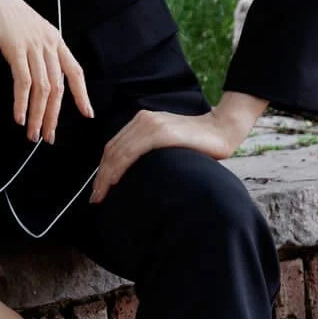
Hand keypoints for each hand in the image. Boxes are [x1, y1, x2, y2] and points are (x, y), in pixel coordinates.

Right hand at [0, 0, 93, 142]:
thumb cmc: (3, 10)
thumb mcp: (28, 29)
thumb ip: (37, 48)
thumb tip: (39, 73)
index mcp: (54, 38)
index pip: (75, 71)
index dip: (82, 94)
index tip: (87, 114)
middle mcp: (48, 42)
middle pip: (58, 86)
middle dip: (54, 115)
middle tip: (49, 136)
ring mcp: (33, 44)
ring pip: (42, 88)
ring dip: (37, 115)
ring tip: (32, 133)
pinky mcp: (15, 47)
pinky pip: (23, 81)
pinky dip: (21, 102)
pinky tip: (19, 116)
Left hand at [89, 90, 267, 202]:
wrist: (222, 129)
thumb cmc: (198, 142)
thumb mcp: (167, 142)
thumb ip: (150, 150)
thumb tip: (134, 172)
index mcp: (142, 121)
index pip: (114, 147)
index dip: (102, 168)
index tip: (98, 189)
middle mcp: (142, 120)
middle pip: (111, 150)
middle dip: (100, 176)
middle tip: (95, 198)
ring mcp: (150, 124)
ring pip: (118, 152)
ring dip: (105, 176)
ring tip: (101, 195)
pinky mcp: (160, 132)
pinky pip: (132, 151)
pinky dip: (119, 167)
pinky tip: (114, 181)